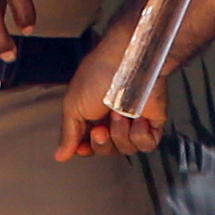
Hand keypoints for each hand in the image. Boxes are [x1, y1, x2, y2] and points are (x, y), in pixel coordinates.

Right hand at [56, 15, 165, 159]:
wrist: (127, 60)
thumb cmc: (99, 73)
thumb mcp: (73, 105)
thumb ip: (69, 133)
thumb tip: (60, 154)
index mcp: (95, 112)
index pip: (92, 143)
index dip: (88, 149)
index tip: (83, 148)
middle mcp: (115, 116)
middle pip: (109, 149)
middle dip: (102, 143)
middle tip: (100, 129)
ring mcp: (135, 118)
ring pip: (128, 149)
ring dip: (120, 134)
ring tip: (119, 113)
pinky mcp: (154, 119)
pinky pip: (148, 144)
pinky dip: (141, 135)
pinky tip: (137, 118)